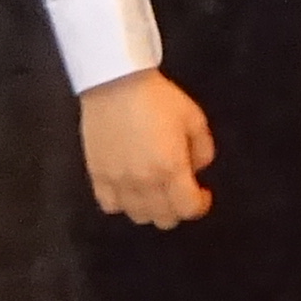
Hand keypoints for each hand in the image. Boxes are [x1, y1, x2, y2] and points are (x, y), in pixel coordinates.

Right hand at [79, 68, 213, 225]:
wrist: (115, 81)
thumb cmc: (157, 97)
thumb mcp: (194, 118)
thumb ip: (203, 149)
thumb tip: (196, 169)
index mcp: (171, 168)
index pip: (188, 209)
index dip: (200, 206)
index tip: (202, 194)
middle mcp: (144, 181)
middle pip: (164, 219)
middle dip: (177, 209)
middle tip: (179, 191)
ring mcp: (118, 181)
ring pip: (137, 216)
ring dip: (151, 209)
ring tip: (154, 191)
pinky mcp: (97, 174)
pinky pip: (110, 205)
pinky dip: (122, 203)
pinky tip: (129, 189)